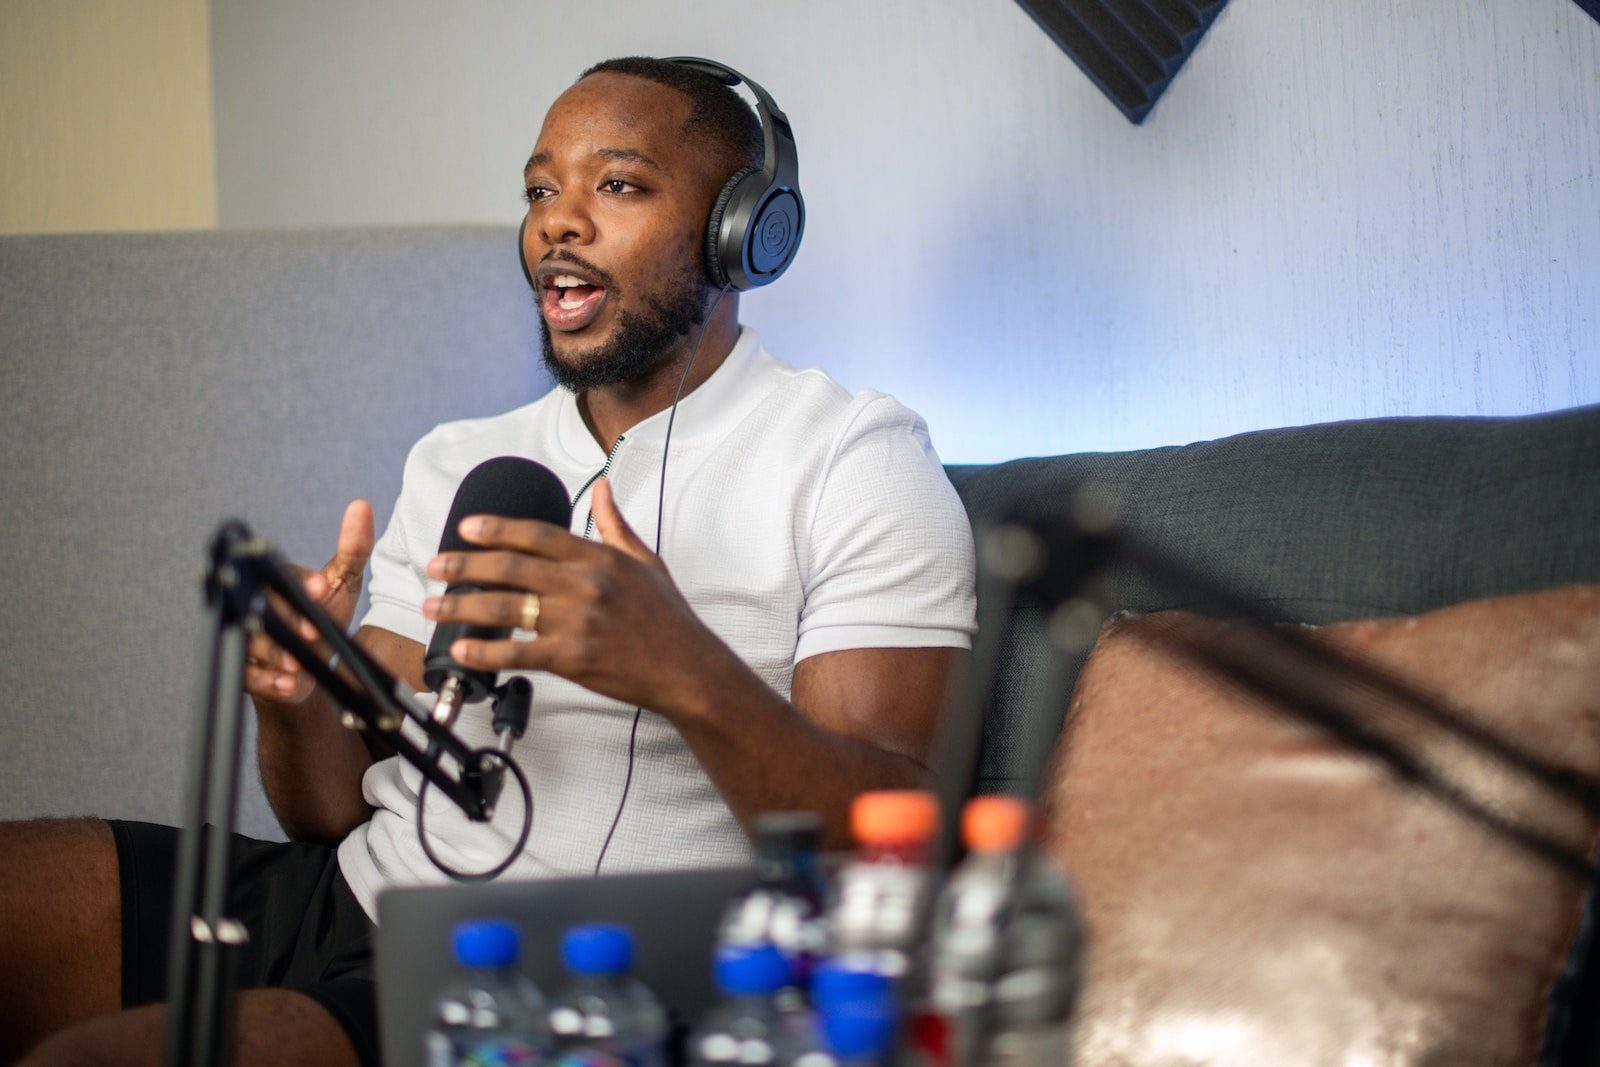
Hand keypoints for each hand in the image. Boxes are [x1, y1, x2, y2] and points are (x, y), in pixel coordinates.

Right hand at [244, 500, 375, 705]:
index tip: (322, 588)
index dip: (303, 581)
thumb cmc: (321, 618)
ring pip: (255, 642)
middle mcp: (256, 603)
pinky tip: (288, 685)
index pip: (283, 573)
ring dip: (277, 654)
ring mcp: (246, 635)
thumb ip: (353, 549)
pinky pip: (249, 675)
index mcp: (277, 578)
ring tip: (297, 664)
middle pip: (266, 608)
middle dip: (291, 620)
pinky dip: (270, 682)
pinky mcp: (243, 668)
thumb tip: (361, 507)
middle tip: (313, 633)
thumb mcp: (342, 584)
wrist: (307, 668)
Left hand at [422, 479, 734, 715]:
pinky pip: (518, 653)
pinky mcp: (572, 658)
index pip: (537, 534)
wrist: (688, 668)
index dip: (496, 529)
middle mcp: (583, 585)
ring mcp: (576, 622)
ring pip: (506, 609)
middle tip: (435, 566)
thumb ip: (615, 524)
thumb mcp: (645, 561)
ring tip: (433, 607)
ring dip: (462, 606)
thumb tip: (604, 488)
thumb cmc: (668, 617)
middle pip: (511, 568)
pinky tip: (463, 649)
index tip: (465, 528)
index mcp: (598, 558)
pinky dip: (486, 652)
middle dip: (464, 566)